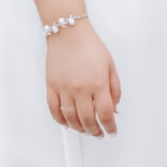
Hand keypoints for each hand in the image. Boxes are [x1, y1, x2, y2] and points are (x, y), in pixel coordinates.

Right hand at [46, 21, 119, 136]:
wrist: (68, 32)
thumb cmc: (89, 45)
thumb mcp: (111, 66)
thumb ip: (115, 89)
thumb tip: (114, 108)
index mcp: (98, 83)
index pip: (106, 114)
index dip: (110, 127)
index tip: (111, 131)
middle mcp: (81, 88)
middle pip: (88, 120)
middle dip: (95, 131)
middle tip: (99, 133)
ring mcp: (64, 89)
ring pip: (71, 119)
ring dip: (79, 129)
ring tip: (85, 130)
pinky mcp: (52, 87)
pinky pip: (54, 110)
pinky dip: (61, 120)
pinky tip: (67, 123)